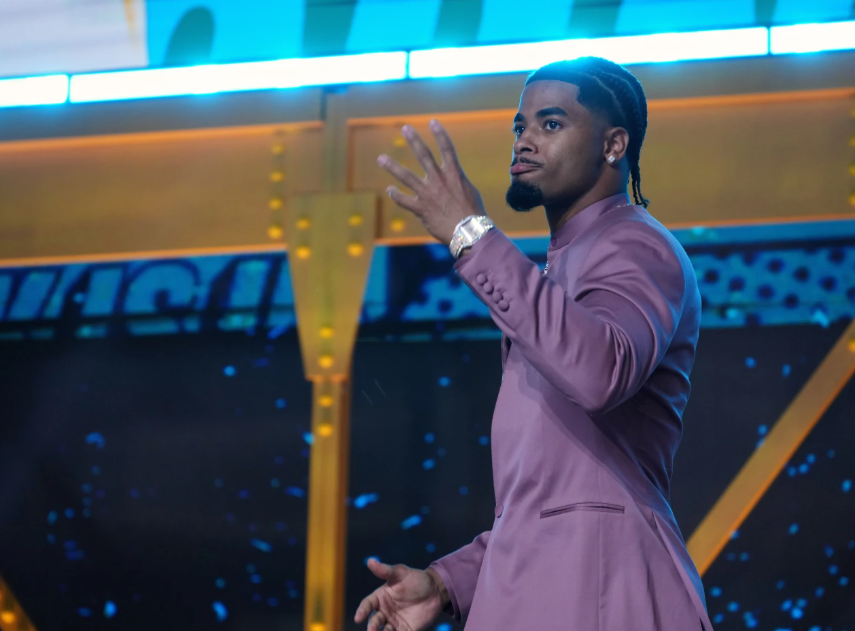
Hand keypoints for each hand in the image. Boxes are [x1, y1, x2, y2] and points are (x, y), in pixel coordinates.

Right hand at [354, 558, 447, 630]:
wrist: (436, 590)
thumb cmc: (416, 579)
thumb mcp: (401, 573)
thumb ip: (386, 570)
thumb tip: (370, 561)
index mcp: (381, 597)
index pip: (367, 605)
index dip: (362, 611)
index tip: (358, 618)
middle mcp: (385, 611)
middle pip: (374, 621)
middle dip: (372, 626)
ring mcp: (395, 622)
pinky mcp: (407, 630)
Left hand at [378, 120, 485, 244]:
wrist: (469, 233)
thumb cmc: (473, 214)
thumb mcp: (469, 192)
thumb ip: (456, 182)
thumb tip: (451, 179)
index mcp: (454, 174)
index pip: (447, 149)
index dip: (440, 134)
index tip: (432, 121)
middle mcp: (439, 180)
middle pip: (424, 155)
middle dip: (414, 140)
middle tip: (404, 128)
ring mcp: (427, 194)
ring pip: (406, 176)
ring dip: (392, 166)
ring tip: (381, 158)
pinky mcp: (420, 209)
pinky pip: (404, 200)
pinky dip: (396, 195)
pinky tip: (390, 190)